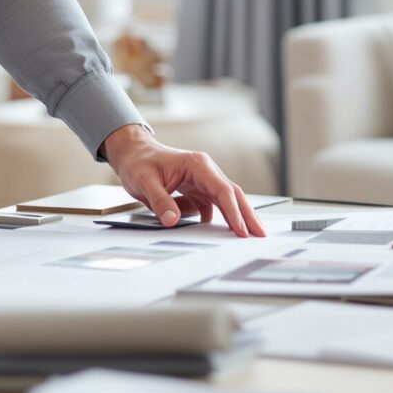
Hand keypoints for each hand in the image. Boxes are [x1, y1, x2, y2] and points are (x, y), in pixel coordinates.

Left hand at [100, 124, 265, 237]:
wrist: (132, 153)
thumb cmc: (138, 162)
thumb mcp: (143, 181)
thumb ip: (159, 201)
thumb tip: (172, 220)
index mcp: (197, 165)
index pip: (223, 190)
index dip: (234, 212)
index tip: (241, 230)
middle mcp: (205, 171)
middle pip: (233, 195)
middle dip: (247, 216)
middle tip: (260, 236)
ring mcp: (203, 181)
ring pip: (226, 202)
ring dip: (236, 219)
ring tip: (246, 238)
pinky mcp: (197, 190)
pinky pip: (212, 207)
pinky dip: (216, 219)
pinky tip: (218, 233)